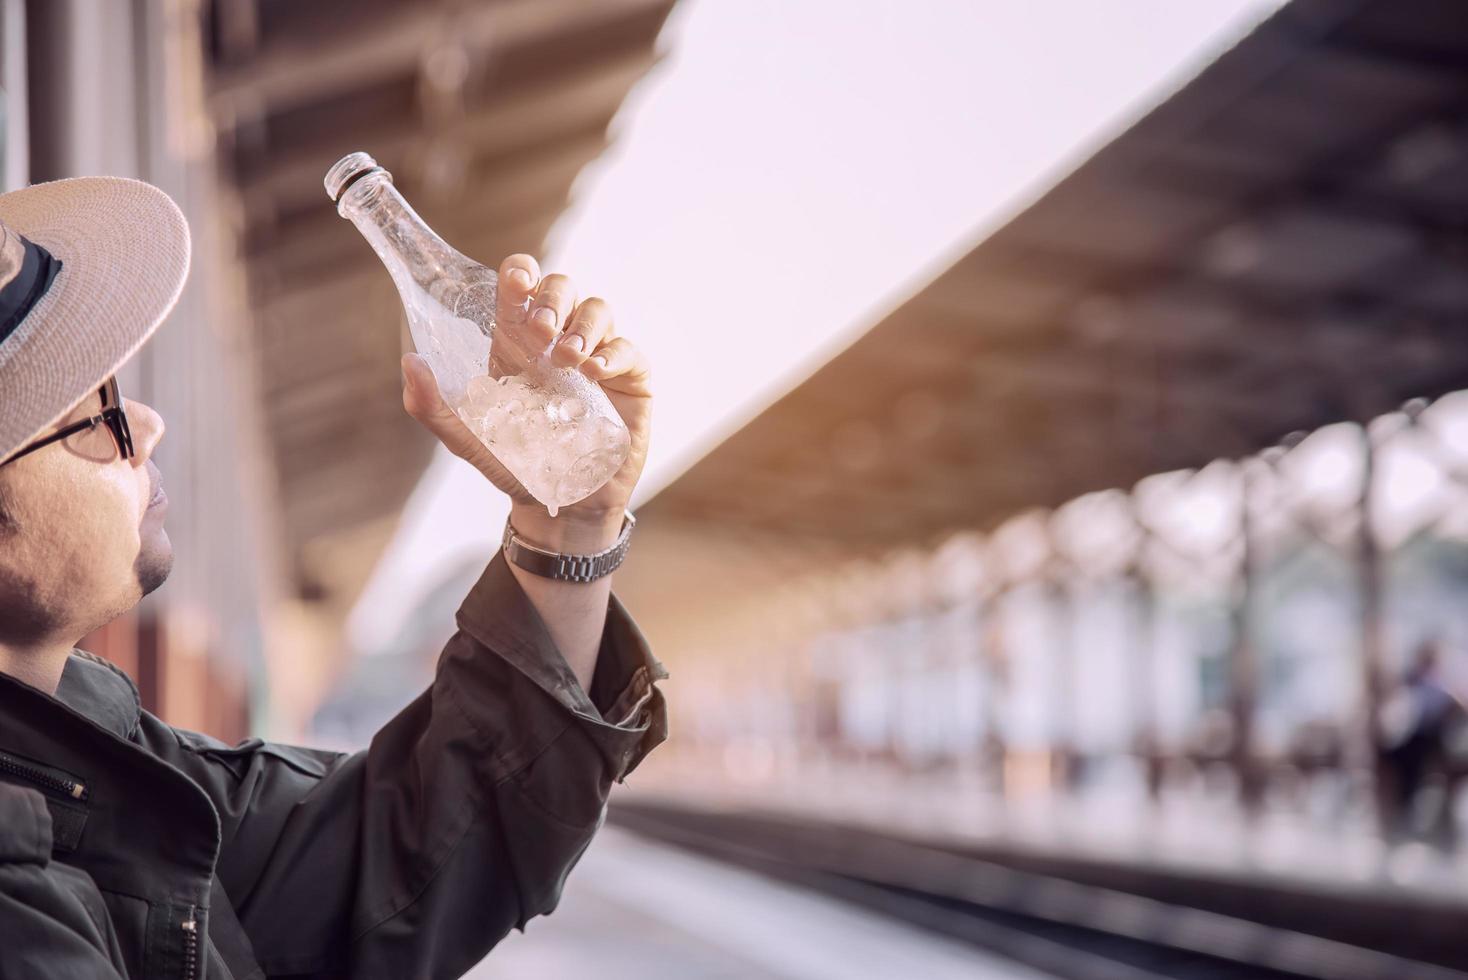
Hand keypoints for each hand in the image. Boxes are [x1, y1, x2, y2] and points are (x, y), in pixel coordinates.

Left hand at [401, 254, 650, 552]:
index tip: (515, 285)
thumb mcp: (467, 439)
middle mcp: (560, 339)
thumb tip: (411, 362)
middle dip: (552, 298)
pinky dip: (613, 353)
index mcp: (519, 341)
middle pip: (562, 286)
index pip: (523, 285)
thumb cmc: (516, 466)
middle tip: (540, 331)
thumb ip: (432, 407)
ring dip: (583, 326)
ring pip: (598, 310)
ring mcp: (599, 355)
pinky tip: (595, 373)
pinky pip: (628, 349)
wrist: (564, 507)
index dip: (521, 273)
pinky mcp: (630, 378)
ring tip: (569, 359)